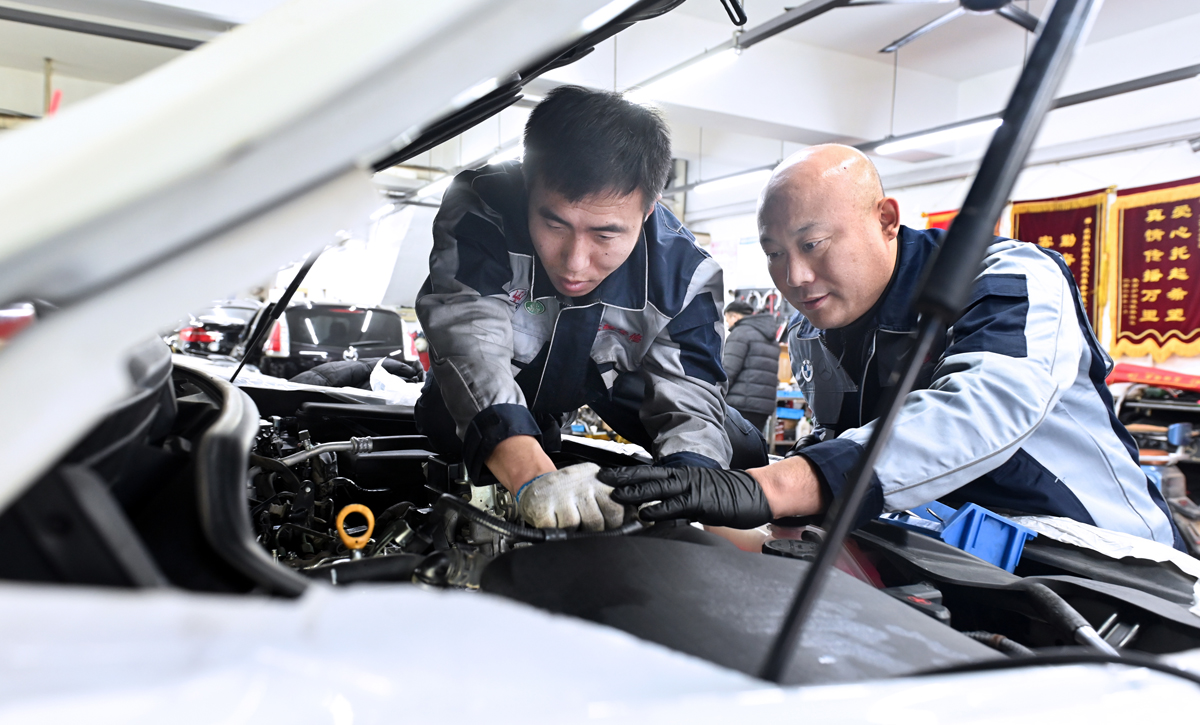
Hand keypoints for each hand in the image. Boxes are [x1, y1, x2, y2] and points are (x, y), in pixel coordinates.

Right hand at [516, 463, 626, 530]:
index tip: (608, 529)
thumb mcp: (594, 489)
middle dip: (591, 531)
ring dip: (570, 530)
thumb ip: (614, 504)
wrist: (535, 484)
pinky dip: (554, 530)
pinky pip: (555, 529)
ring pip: (574, 526)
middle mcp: (580, 484)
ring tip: (566, 520)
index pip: (615, 508)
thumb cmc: (569, 492)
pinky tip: (553, 521)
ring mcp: (560, 495)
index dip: (613, 524)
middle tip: (583, 526)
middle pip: (595, 521)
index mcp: (597, 481)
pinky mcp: (542, 507)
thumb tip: (640, 523)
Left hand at [600, 466, 772, 529]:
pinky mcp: (701, 503)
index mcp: (681, 474)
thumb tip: (656, 506)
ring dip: (637, 492)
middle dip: (625, 478)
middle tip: (604, 479)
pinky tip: (647, 513)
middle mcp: (684, 477)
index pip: (649, 470)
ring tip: (618, 495)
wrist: (753, 493)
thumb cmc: (725, 494)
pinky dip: (660, 510)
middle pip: (649, 475)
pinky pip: (677, 506)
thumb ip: (676, 497)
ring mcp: (692, 489)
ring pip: (659, 488)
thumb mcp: (696, 491)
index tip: (606, 474)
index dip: (627, 472)